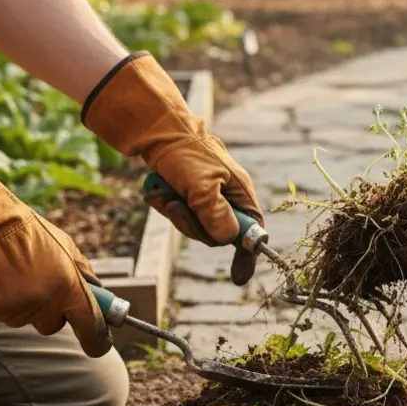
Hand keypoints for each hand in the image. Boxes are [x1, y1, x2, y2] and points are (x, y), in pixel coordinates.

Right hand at [0, 120, 111, 355]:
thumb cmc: (25, 231)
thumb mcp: (66, 246)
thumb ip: (83, 273)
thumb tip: (96, 293)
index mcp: (67, 288)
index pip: (90, 326)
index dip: (97, 339)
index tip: (99, 345)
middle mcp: (42, 304)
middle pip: (51, 325)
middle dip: (51, 311)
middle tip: (41, 286)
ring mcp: (12, 310)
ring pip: (23, 319)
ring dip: (22, 304)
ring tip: (12, 273)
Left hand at [82, 53, 261, 284]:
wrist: (154, 128)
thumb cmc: (184, 152)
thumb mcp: (202, 186)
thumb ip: (216, 214)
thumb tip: (228, 239)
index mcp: (239, 192)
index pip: (251, 230)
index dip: (247, 253)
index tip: (239, 277)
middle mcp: (226, 195)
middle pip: (217, 233)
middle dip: (193, 225)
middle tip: (178, 206)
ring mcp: (205, 194)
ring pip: (193, 225)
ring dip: (175, 213)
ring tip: (166, 194)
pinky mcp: (185, 192)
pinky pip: (177, 213)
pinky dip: (164, 204)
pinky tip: (159, 190)